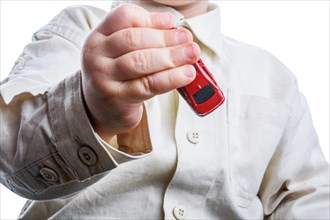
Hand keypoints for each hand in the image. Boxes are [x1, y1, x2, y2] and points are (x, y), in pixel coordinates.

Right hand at [81, 3, 199, 140]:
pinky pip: (148, 85)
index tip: (172, 22)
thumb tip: (175, 30)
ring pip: (141, 61)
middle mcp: (97, 55)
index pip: (123, 16)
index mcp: (98, 36)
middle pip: (134, 39)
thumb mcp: (120, 52)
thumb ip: (142, 39)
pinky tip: (186, 75)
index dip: (150, 18)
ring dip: (171, 57)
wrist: (101, 109)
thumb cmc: (116, 76)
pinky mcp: (117, 98)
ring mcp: (104, 78)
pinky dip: (171, 78)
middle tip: (188, 40)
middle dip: (166, 38)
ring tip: (191, 55)